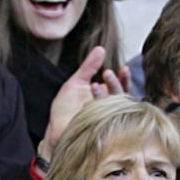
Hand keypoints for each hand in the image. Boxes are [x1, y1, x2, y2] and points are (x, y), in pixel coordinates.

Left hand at [39, 47, 126, 161]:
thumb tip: (100, 48)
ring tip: (94, 85)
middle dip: (114, 83)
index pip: (121, 86)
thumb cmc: (65, 107)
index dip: (124, 78)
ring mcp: (106, 120)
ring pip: (115, 108)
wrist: (54, 129)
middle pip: (121, 95)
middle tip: (106, 73)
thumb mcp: (77, 82)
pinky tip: (89, 103)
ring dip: (106, 96)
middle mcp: (110, 109)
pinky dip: (99, 111)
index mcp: (106, 97)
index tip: (124, 68)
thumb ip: (89, 67)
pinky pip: (106, 122)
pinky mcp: (100, 131)